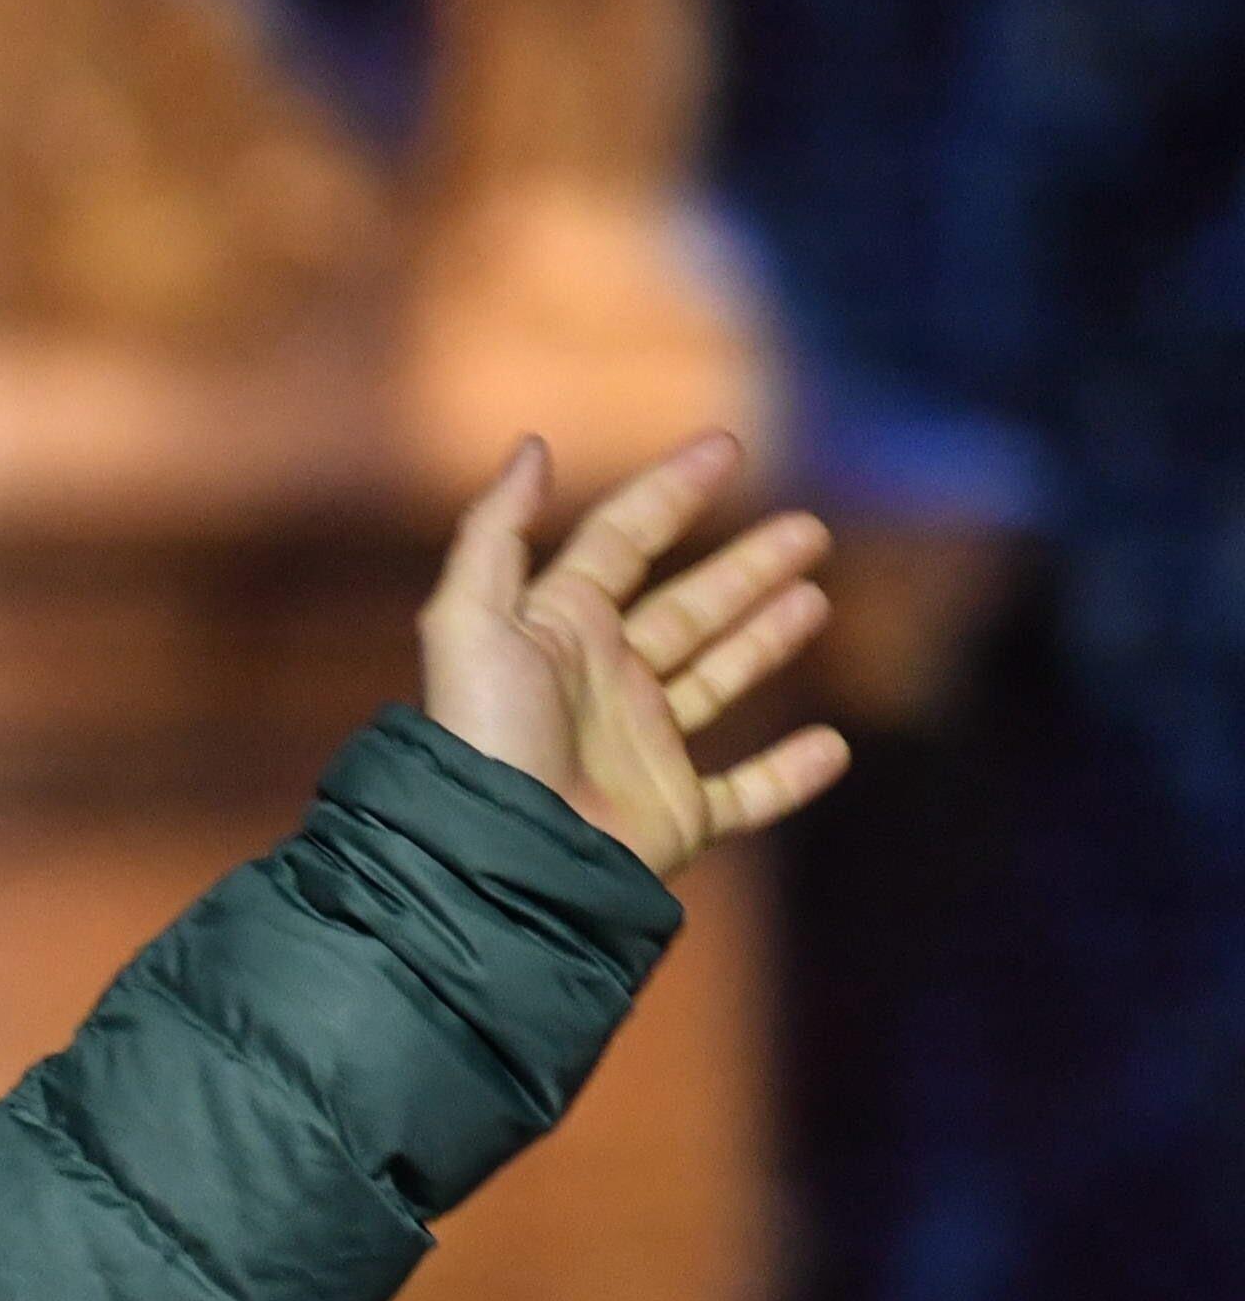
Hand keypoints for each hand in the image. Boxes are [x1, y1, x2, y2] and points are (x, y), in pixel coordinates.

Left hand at [419, 432, 852, 876]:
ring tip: (814, 599)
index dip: (671, 492)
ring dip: (764, 640)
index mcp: (558, 630)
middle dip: (744, 568)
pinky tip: (830, 747)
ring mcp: (639, 749)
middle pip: (685, 608)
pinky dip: (788, 777)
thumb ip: (494, 532)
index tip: (728, 447)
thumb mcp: (469, 620)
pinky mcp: (672, 817)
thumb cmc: (485, 735)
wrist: (500, 853)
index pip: (621, 542)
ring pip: (717, 681)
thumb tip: (533, 448)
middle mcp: (602, 683)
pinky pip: (744, 796)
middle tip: (809, 529)